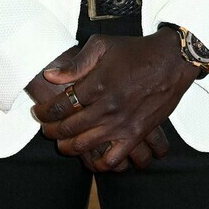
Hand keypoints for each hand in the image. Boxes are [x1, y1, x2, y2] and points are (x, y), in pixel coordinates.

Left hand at [31, 27, 196, 171]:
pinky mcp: (135, 134)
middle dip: (50, 130)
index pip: (61, 105)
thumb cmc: (134, 50)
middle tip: (45, 127)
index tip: (39, 112)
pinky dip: (98, 163)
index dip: (45, 112)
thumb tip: (51, 75)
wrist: (170, 61)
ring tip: (62, 141)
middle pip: (68, 128)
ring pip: (84, 146)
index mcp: (96, 84)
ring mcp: (121, 123)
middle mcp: (107, 107)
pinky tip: (91, 155)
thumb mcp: (102, 45)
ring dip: (67, 146)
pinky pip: (112, 159)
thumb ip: (76, 63)